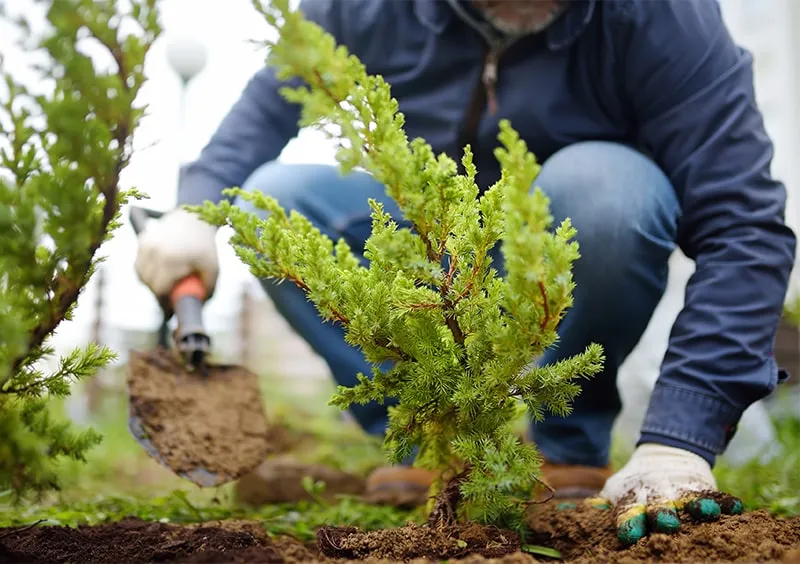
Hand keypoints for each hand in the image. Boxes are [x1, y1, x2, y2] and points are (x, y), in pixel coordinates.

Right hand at [134, 208, 218, 308]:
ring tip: (166, 284)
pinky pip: (139, 265)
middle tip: (169, 300)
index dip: (164, 304)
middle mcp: (155, 251)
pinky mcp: (142, 241)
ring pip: (141, 275)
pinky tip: (159, 272)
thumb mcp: (212, 269)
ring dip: (151, 284)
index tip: (169, 313)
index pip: (160, 289)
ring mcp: (146, 244)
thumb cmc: (205, 247)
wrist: (194, 219)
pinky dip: (146, 272)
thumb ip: (207, 290)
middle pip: (149, 284)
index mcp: (172, 258)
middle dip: (159, 295)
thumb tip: (198, 308)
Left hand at [592, 443, 742, 545]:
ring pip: (689, 500)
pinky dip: (725, 502)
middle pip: (660, 508)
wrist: (663, 454)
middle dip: (662, 515)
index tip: (627, 534)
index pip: (629, 512)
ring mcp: (681, 491)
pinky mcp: (702, 487)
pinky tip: (736, 508)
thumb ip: (602, 504)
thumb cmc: (636, 484)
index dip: (629, 522)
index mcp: (634, 500)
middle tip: (666, 524)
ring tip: (705, 512)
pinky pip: (715, 495)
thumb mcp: (617, 490)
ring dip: (697, 507)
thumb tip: (577, 511)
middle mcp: (658, 496)